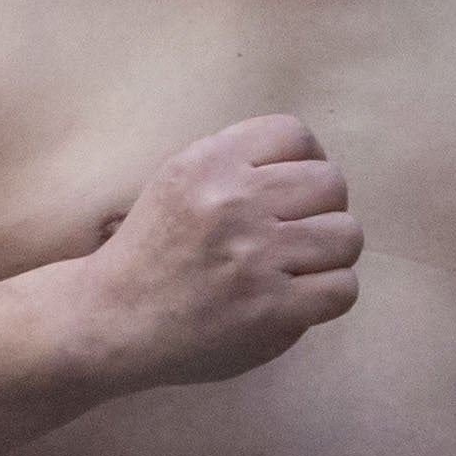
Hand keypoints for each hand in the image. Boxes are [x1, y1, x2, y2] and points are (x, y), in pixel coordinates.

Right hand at [72, 114, 358, 392]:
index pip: (296, 135)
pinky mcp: (271, 308)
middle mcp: (234, 201)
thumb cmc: (149, 253)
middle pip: (331, 183)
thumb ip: (234, 166)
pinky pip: (343, 288)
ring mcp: (255, 255)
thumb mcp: (177, 182)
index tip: (293, 192)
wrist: (109, 319)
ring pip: (347, 235)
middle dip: (322, 210)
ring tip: (300, 268)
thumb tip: (308, 166)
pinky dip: (327, 296)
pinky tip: (298, 300)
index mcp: (210, 162)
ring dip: (330, 255)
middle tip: (297, 236)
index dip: (306, 163)